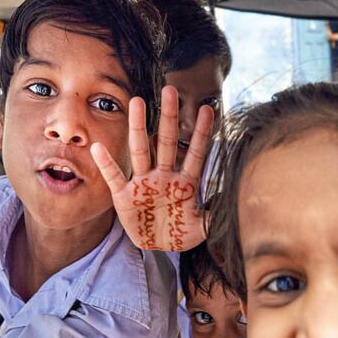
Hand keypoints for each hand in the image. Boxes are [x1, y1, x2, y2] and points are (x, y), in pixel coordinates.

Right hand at [90, 85, 213, 250]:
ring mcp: (143, 184)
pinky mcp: (125, 196)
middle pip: (168, 142)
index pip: (196, 153)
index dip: (202, 133)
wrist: (156, 247)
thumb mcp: (202, 229)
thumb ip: (216, 217)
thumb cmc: (180, 233)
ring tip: (137, 102)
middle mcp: (164, 177)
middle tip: (170, 89)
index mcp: (185, 183)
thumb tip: (238, 206)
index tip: (208, 109)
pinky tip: (99, 148)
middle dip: (170, 117)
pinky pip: (115, 177)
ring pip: (141, 150)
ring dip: (138, 127)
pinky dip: (107, 164)